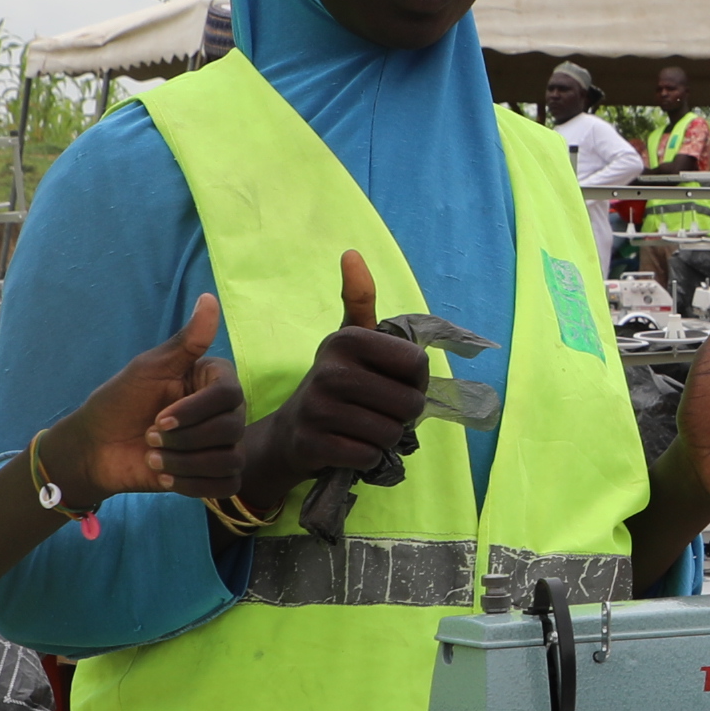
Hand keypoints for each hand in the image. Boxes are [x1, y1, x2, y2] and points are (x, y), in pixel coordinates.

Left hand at [41, 295, 238, 500]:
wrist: (96, 448)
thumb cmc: (119, 401)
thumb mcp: (150, 368)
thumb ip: (187, 340)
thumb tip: (210, 298)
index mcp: (213, 382)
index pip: (230, 395)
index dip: (196, 411)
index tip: (160, 417)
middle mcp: (224, 412)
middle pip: (232, 429)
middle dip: (185, 438)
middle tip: (150, 436)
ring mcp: (221, 446)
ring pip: (230, 459)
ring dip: (185, 463)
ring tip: (154, 458)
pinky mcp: (212, 476)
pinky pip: (226, 485)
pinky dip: (195, 485)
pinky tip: (166, 477)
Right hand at [230, 249, 431, 510]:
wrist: (291, 431)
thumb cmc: (336, 383)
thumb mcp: (350, 339)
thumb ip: (360, 299)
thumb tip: (351, 253)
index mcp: (347, 340)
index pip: (418, 365)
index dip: (416, 381)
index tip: (393, 382)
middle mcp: (331, 369)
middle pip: (410, 404)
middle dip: (403, 415)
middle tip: (379, 410)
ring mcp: (319, 408)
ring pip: (391, 434)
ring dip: (384, 438)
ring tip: (363, 427)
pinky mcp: (313, 443)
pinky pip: (368, 457)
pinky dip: (366, 458)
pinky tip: (348, 445)